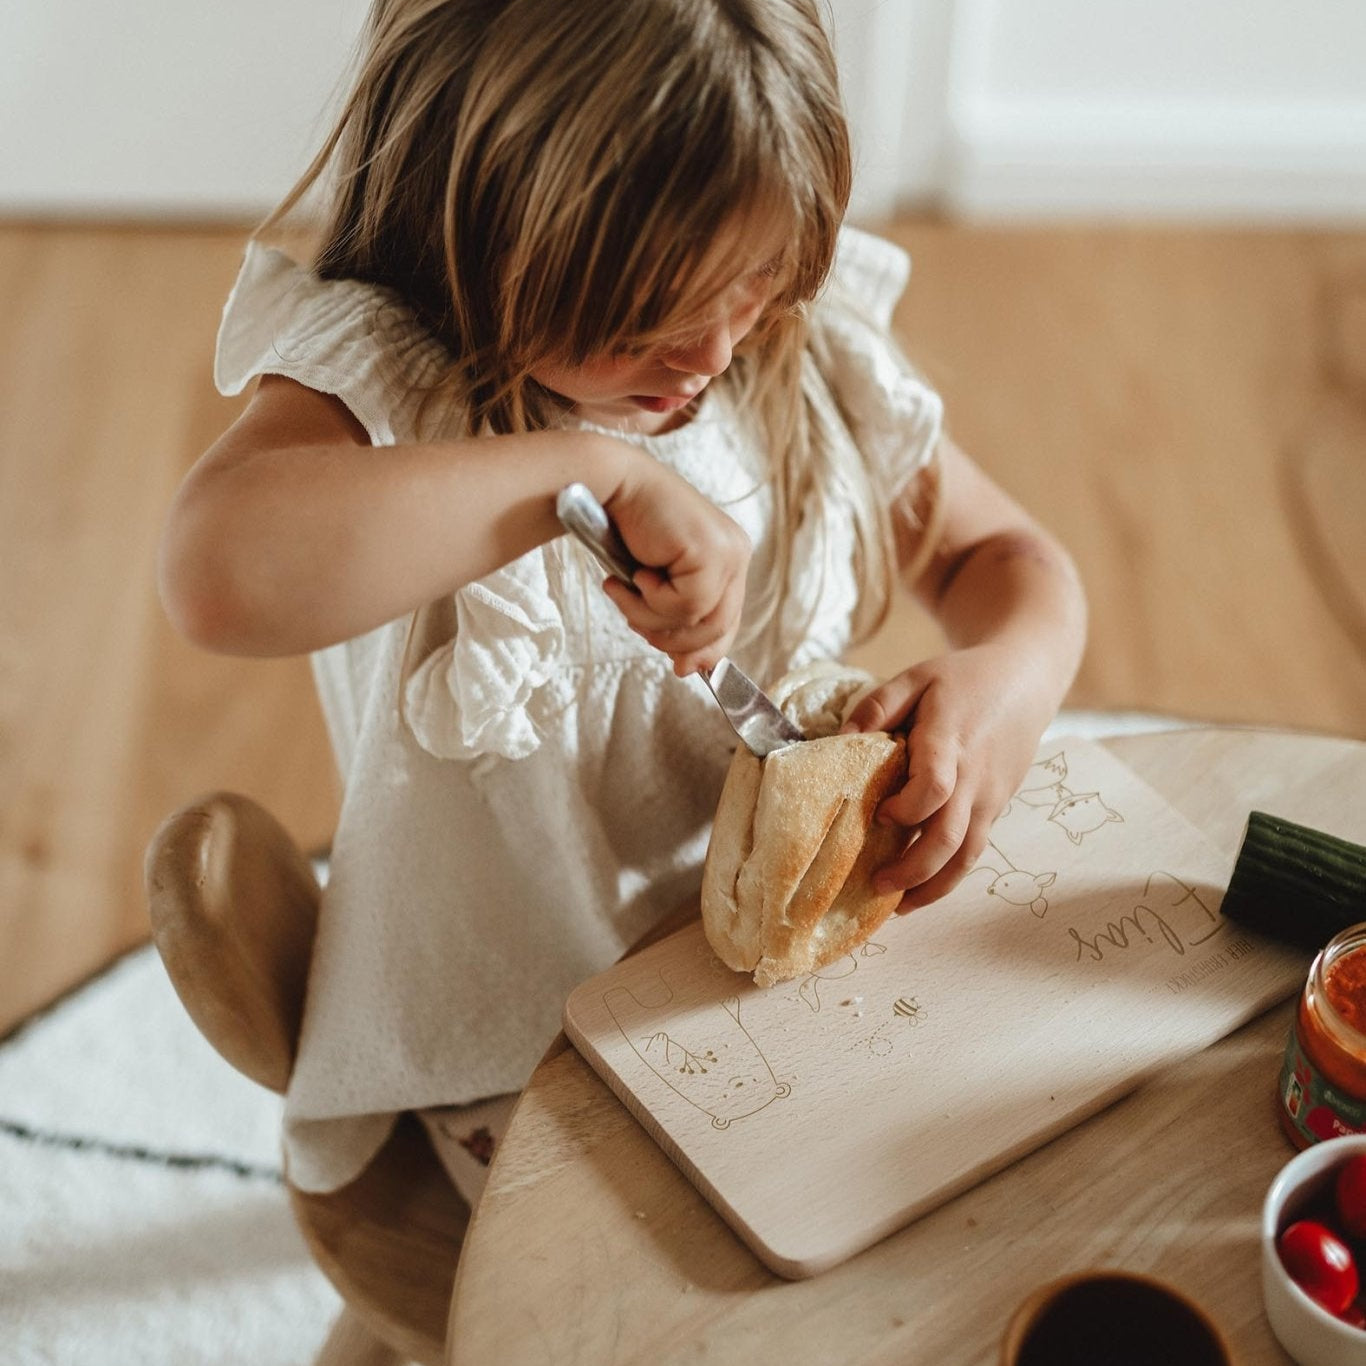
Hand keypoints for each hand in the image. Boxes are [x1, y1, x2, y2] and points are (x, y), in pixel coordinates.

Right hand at [601, 465, 750, 675]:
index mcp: (729, 559)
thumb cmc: (627, 529)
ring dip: (651, 617)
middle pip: (718, 629)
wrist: (609, 485)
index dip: (703, 651)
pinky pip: (684, 606)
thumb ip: (677, 618)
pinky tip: (634, 573)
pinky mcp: (711, 552)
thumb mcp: (656, 583)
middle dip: (672, 639)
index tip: (678, 668)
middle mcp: (736, 554)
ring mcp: (728, 552)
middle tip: (634, 624)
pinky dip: (649, 600)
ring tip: (622, 592)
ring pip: (698, 622)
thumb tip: (689, 668)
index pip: (727, 622)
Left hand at [840, 644, 1058, 910]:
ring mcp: (989, 797)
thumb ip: (878, 707)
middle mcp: (974, 777)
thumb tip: (841, 740)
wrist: (1025, 681)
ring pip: (968, 855)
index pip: (933, 788)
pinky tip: (922, 889)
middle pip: (950, 837)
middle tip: (876, 885)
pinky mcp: (995, 806)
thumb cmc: (963, 680)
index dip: (905, 810)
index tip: (878, 815)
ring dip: (934, 886)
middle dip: (913, 870)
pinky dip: (950, 875)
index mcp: (950, 742)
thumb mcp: (916, 678)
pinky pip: (975, 849)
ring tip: (898, 906)